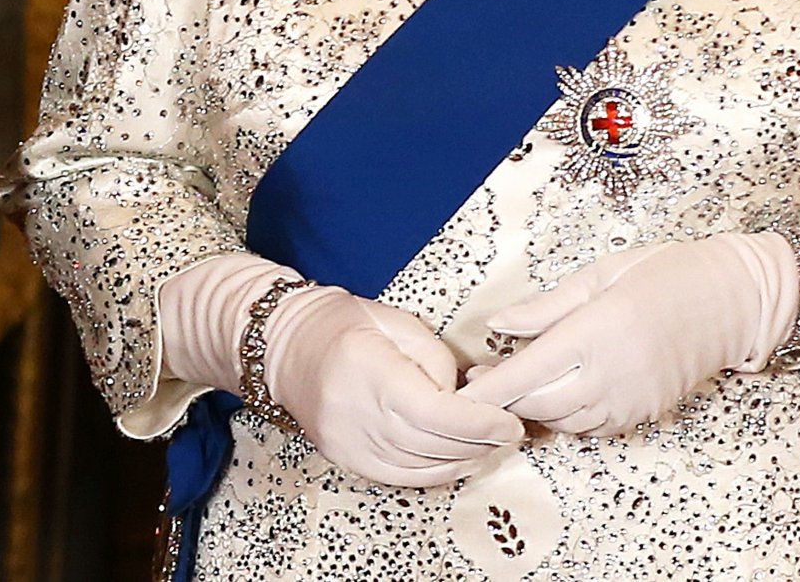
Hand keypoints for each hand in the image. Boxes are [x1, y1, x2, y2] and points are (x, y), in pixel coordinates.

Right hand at [159, 252, 524, 487]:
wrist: (287, 344)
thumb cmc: (345, 322)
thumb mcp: (397, 321)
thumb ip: (435, 359)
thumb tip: (463, 395)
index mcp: (369, 370)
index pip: (434, 412)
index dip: (478, 423)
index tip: (509, 421)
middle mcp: (355, 414)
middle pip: (430, 444)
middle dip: (479, 443)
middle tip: (513, 432)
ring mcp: (346, 443)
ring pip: (417, 467)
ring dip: (461, 460)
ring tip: (492, 445)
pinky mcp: (344, 458)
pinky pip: (397, 477)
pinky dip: (433, 473)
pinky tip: (457, 460)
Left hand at [458, 234, 797, 436]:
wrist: (731, 300)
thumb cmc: (666, 273)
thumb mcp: (601, 274)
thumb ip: (547, 305)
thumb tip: (499, 323)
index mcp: (596, 332)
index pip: (526, 374)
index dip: (488, 388)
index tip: (462, 389)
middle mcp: (611, 375)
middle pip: (537, 405)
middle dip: (505, 398)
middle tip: (483, 378)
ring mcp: (630, 401)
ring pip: (561, 422)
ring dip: (534, 407)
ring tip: (519, 381)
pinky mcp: (643, 415)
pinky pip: (591, 427)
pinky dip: (567, 415)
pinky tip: (562, 389)